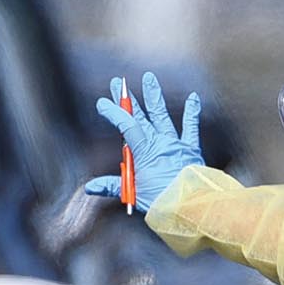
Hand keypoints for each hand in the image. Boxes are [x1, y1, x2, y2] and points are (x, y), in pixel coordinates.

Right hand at [84, 72, 203, 212]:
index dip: (113, 112)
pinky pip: (191, 128)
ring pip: (162, 116)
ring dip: (154, 97)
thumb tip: (90, 188)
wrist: (190, 206)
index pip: (126, 125)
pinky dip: (192, 113)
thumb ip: (113, 186)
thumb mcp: (133, 194)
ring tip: (149, 78)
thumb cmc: (162, 201)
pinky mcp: (190, 149)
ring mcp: (175, 143)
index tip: (102, 103)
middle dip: (126, 100)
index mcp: (144, 151)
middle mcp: (159, 142)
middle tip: (118, 84)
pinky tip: (193, 97)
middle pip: (139, 117)